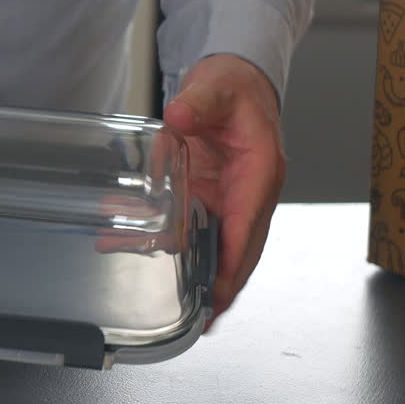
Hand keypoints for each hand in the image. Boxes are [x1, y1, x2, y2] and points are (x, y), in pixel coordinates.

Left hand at [162, 53, 285, 329]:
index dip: (233, 260)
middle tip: (202, 320)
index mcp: (260, 171)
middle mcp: (250, 192)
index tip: (219, 290)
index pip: (248, 224)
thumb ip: (198, 102)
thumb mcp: (215, 87)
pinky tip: (144, 253)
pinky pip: (196, 229)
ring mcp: (231, 198)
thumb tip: (180, 115)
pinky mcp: (212, 197)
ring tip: (178, 309)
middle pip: (239, 249)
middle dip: (221, 286)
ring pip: (217, 246)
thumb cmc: (234, 87)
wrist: (234, 82)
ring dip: (198, 275)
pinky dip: (175, 246)